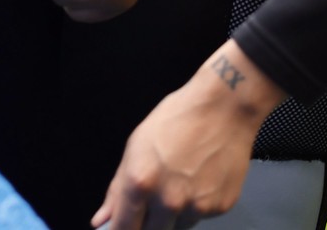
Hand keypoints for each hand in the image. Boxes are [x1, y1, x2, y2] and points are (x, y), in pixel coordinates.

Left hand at [93, 41, 282, 229]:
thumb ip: (117, 190)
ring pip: (177, 226)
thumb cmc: (177, 119)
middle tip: (152, 202)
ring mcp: (196, 207)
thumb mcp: (136, 146)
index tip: (123, 227)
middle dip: (148, 223)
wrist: (224, 108)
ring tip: (182, 180)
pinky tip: (201, 177)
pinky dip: (197, 204)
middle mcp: (168, 201)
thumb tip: (102, 221)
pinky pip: (200, 216)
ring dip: (173, 214)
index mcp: (141, 183)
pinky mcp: (220, 207)